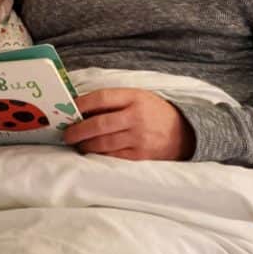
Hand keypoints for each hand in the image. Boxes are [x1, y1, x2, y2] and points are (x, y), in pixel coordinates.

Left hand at [63, 88, 195, 160]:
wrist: (185, 133)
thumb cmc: (154, 112)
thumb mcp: (138, 97)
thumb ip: (114, 101)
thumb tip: (82, 108)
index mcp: (134, 98)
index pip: (102, 98)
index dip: (81, 104)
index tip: (68, 110)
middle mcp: (136, 117)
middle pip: (99, 124)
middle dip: (78, 130)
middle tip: (67, 134)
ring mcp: (139, 138)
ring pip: (103, 143)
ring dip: (86, 144)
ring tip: (78, 144)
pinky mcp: (140, 155)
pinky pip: (113, 156)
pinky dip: (99, 155)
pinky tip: (92, 152)